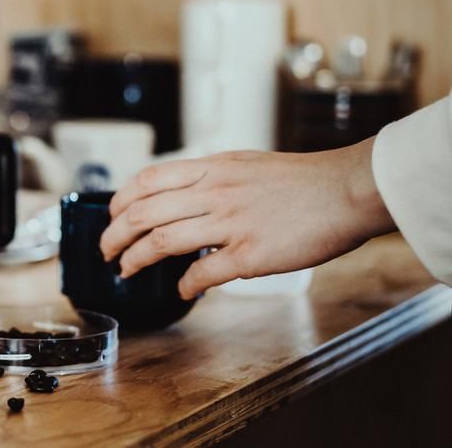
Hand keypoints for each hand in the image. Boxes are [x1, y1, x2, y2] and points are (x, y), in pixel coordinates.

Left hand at [99, 138, 395, 298]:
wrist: (347, 189)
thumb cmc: (302, 180)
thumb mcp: (245, 164)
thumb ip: (212, 179)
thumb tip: (183, 199)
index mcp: (212, 168)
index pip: (147, 180)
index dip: (120, 201)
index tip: (111, 217)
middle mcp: (215, 192)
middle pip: (144, 213)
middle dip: (115, 235)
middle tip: (106, 251)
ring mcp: (231, 223)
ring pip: (163, 241)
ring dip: (136, 259)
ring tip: (126, 270)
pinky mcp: (251, 253)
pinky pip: (203, 272)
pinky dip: (185, 284)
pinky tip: (181, 290)